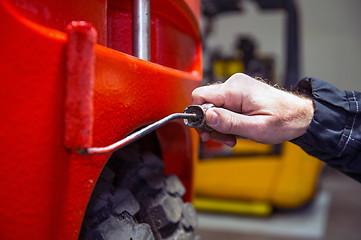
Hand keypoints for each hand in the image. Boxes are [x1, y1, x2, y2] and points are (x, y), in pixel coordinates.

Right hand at [192, 73, 313, 146]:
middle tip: (224, 139)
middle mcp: (234, 84)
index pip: (200, 96)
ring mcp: (237, 88)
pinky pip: (223, 107)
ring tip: (234, 136)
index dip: (199, 116)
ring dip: (220, 125)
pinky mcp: (239, 94)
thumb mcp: (256, 128)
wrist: (301, 116)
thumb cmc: (284, 121)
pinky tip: (238, 130)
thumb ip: (230, 122)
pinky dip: (227, 121)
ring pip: (213, 107)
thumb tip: (206, 116)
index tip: (207, 133)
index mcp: (236, 90)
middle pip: (206, 103)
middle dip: (211, 124)